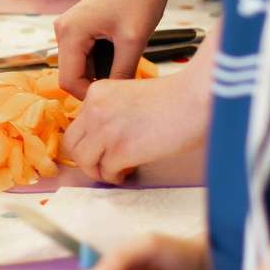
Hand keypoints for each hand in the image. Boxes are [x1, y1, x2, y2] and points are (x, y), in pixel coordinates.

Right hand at [53, 0, 176, 96]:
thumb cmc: (140, 0)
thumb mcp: (133, 42)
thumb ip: (121, 73)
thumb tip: (115, 98)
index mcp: (70, 32)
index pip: (68, 81)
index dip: (88, 95)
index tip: (114, 98)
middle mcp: (62, 29)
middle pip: (70, 73)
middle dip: (93, 84)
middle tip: (122, 87)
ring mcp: (67, 26)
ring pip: (76, 65)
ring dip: (96, 73)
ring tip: (123, 69)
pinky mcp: (76, 25)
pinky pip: (81, 54)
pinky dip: (97, 62)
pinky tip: (118, 57)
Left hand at [61, 72, 207, 182]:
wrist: (196, 99)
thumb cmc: (176, 99)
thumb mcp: (131, 96)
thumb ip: (112, 112)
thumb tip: (104, 140)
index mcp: (97, 92)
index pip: (77, 124)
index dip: (89, 141)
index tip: (102, 149)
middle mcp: (95, 109)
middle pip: (72, 144)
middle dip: (88, 159)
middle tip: (106, 164)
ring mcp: (105, 130)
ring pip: (84, 161)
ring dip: (100, 171)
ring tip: (119, 169)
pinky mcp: (121, 150)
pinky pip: (107, 173)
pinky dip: (117, 177)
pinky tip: (131, 170)